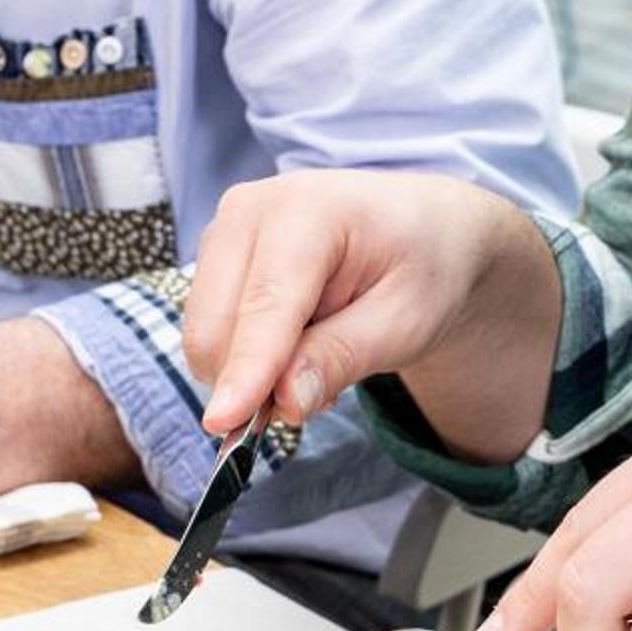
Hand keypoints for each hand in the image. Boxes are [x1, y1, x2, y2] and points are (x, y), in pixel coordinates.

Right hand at [185, 168, 560, 463]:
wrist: (426, 228)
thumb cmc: (424, 266)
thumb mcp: (406, 320)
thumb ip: (343, 357)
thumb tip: (283, 401)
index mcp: (310, 209)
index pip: (266, 303)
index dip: (245, 367)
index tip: (223, 422)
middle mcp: (252, 208)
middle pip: (216, 323)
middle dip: (254, 380)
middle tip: (325, 393)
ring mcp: (227, 228)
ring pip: (205, 333)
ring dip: (252, 371)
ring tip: (323, 353)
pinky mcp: (217, 254)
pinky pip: (211, 330)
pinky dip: (246, 357)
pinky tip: (298, 343)